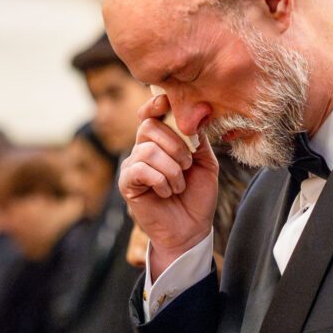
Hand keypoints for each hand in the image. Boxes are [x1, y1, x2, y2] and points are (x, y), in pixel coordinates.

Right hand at [119, 93, 218, 277]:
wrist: (191, 229)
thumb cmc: (197, 197)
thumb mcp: (205, 163)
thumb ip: (198, 139)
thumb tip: (196, 114)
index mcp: (161, 142)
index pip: (151, 114)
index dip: (155, 105)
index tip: (166, 103)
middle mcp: (143, 150)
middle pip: (149, 127)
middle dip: (175, 145)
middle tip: (187, 165)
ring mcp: (133, 166)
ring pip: (148, 149)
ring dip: (171, 169)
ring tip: (178, 185)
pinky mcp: (127, 184)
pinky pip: (140, 169)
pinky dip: (160, 180)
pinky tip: (166, 192)